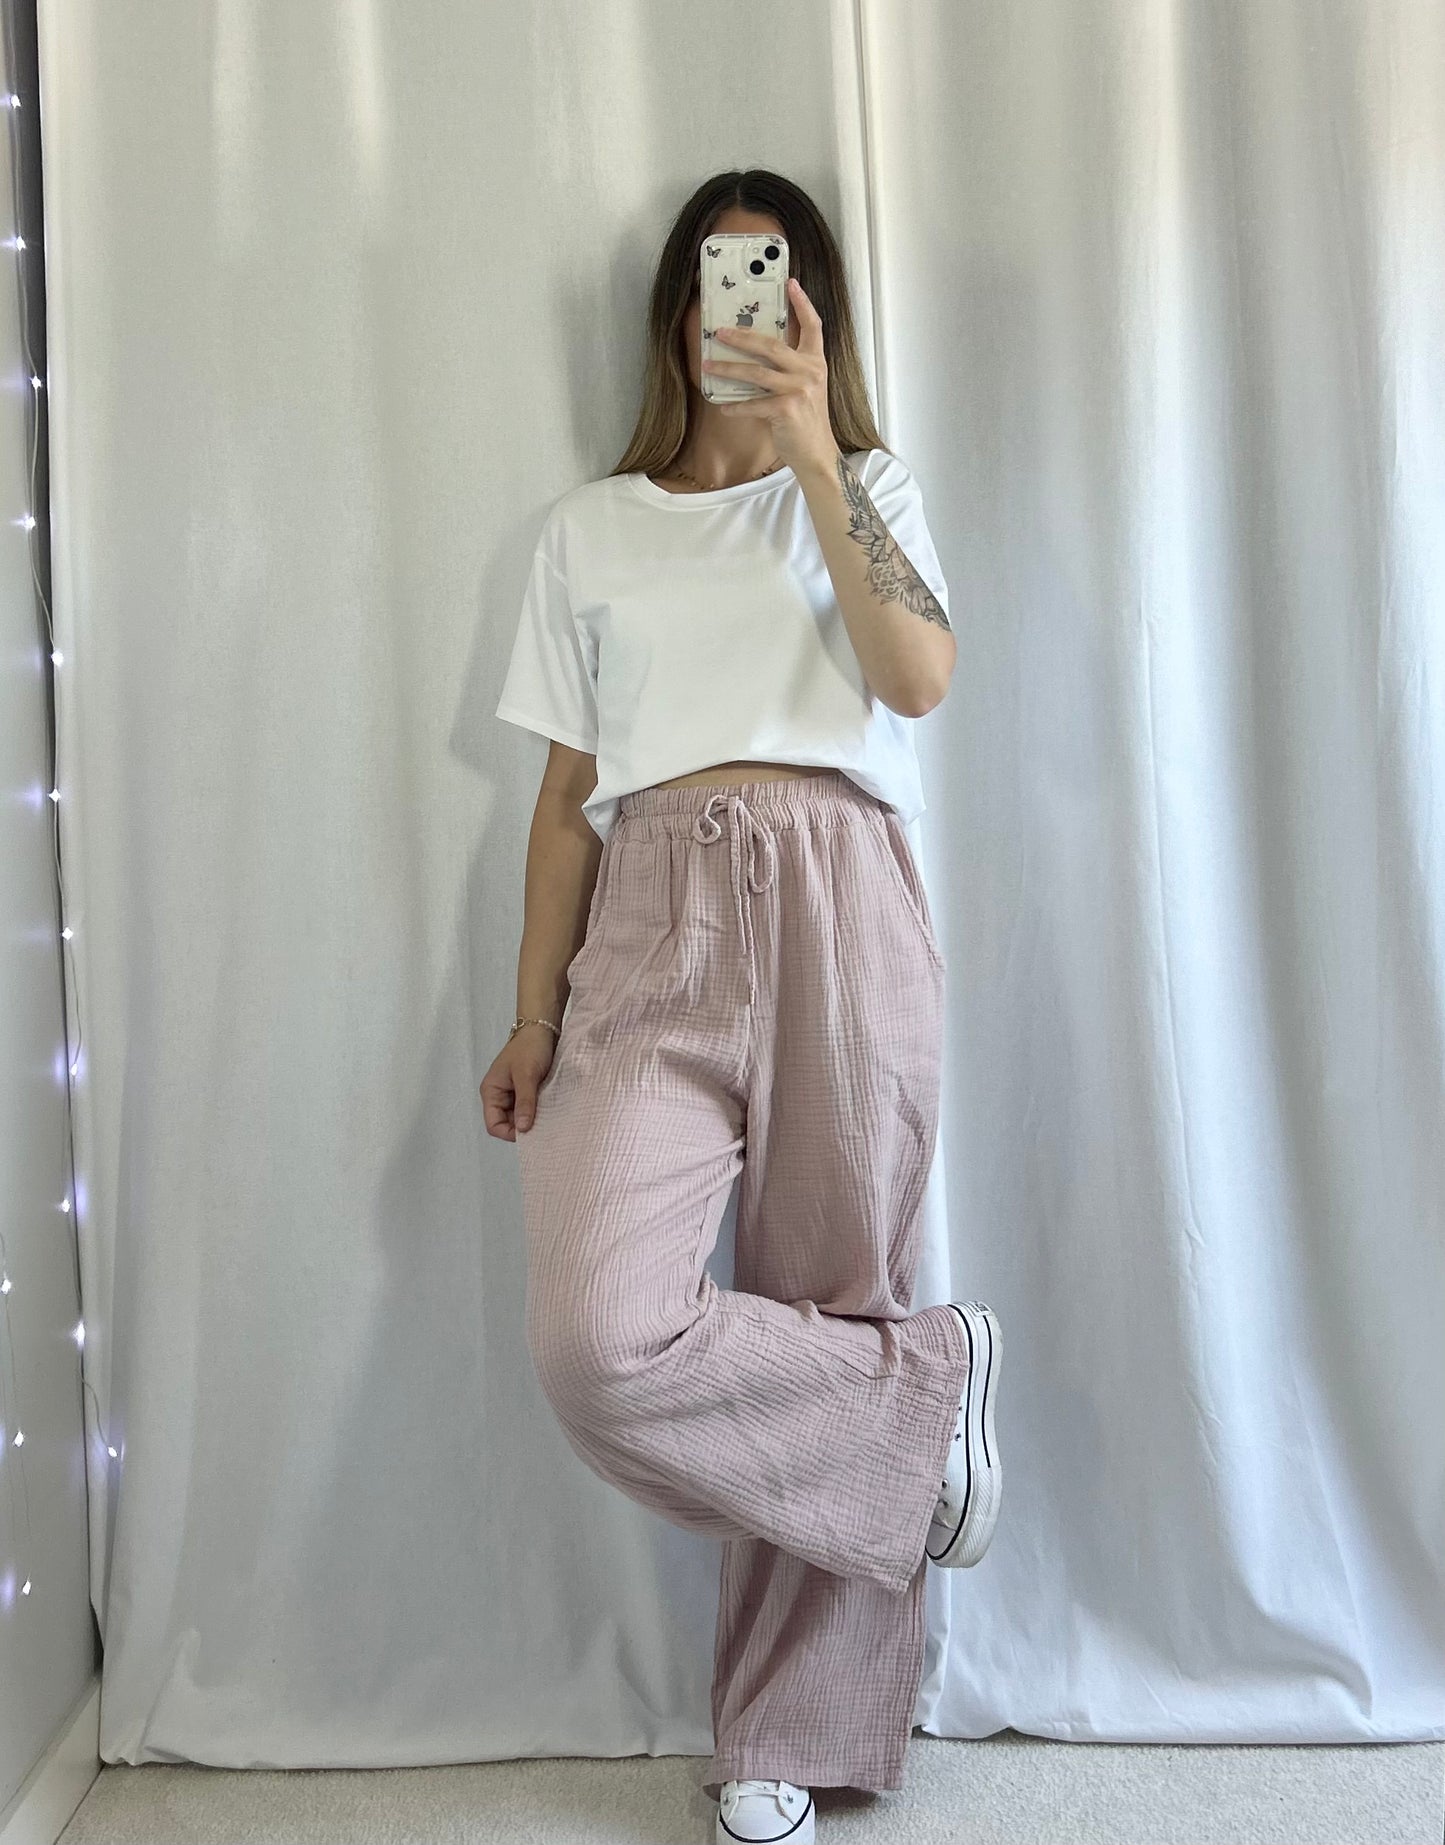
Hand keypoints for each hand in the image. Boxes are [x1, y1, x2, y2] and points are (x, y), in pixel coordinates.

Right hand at [480, 1024, 556, 1139]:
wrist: (543, 1029)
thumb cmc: (530, 1047)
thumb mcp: (526, 1075)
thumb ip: (524, 1102)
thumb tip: (523, 1129)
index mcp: (491, 1091)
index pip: (493, 1125)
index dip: (509, 1133)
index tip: (530, 1131)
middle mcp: (499, 1095)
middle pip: (507, 1124)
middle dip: (523, 1127)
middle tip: (542, 1125)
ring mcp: (513, 1094)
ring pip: (520, 1117)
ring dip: (532, 1118)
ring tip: (547, 1116)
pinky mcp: (526, 1091)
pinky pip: (529, 1109)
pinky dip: (538, 1111)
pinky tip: (549, 1109)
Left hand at [703, 278, 838, 477]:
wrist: (817, 453)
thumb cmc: (805, 421)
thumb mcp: (806, 388)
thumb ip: (790, 368)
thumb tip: (757, 354)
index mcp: (815, 362)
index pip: (813, 326)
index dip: (802, 303)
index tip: (791, 282)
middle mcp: (810, 372)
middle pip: (771, 345)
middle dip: (742, 337)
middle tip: (719, 331)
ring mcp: (799, 390)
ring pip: (756, 372)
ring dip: (728, 368)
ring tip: (708, 364)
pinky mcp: (787, 409)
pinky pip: (753, 404)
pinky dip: (736, 406)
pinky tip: (722, 406)